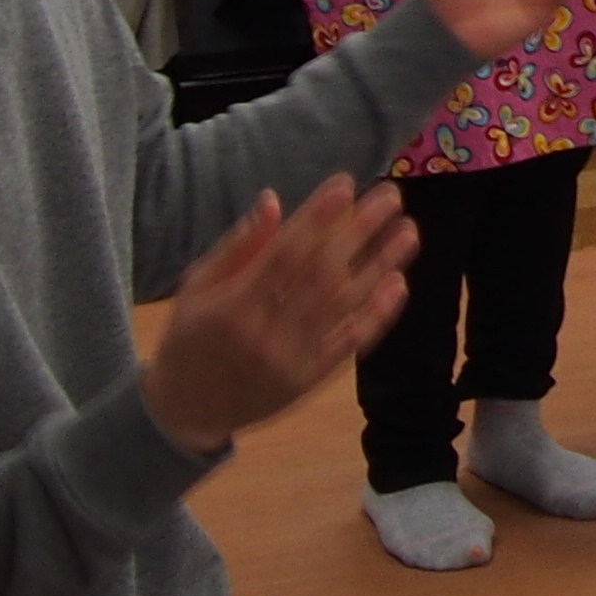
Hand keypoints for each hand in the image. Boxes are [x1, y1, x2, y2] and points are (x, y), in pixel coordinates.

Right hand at [144, 176, 416, 450]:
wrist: (187, 410)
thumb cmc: (190, 337)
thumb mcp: (196, 287)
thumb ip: (236, 246)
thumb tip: (273, 200)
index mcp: (233, 306)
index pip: (284, 253)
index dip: (317, 217)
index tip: (346, 184)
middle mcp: (266, 334)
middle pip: (323, 274)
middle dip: (360, 232)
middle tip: (391, 196)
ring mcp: (292, 360)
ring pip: (344, 307)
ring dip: (380, 267)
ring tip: (408, 232)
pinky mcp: (309, 380)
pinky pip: (349, 343)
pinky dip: (377, 314)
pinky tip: (398, 283)